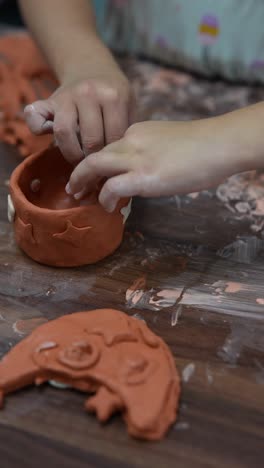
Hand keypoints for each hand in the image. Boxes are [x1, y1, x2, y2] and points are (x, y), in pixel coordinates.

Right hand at [24, 60, 135, 163]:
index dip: (113, 156)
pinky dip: (38, 129)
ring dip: (72, 153)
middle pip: (90, 139)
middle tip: (95, 167)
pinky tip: (49, 136)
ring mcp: (66, 95)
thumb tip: (116, 164)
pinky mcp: (48, 100)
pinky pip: (35, 117)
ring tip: (79, 161)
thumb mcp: (128, 108)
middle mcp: (88, 93)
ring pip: (64, 132)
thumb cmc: (113, 97)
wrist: (92, 68)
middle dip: (93, 159)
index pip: (114, 138)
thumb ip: (126, 130)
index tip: (112, 165)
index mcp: (113, 96)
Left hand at [66, 119, 247, 210]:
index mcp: (139, 131)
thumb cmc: (204, 146)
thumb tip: (149, 170)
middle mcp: (132, 140)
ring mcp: (137, 158)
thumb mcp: (170, 141)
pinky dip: (104, 198)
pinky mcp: (144, 177)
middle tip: (73, 186)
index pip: (110, 147)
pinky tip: (107, 207)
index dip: (99, 164)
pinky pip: (112, 187)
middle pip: (95, 154)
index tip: (95, 176)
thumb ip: (153, 151)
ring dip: (82, 181)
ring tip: (79, 196)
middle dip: (80, 171)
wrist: (220, 144)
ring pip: (95, 165)